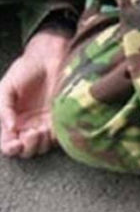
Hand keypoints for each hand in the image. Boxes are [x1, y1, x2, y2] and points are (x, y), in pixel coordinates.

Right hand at [0, 29, 70, 157]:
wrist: (49, 60)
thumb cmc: (25, 71)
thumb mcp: (6, 88)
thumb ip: (3, 108)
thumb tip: (10, 128)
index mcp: (12, 121)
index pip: (8, 143)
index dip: (10, 148)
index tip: (15, 143)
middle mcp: (28, 127)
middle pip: (26, 151)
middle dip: (27, 147)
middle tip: (30, 133)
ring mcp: (46, 126)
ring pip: (42, 148)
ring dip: (40, 144)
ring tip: (39, 130)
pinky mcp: (61, 122)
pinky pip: (59, 139)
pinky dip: (54, 139)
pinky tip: (50, 129)